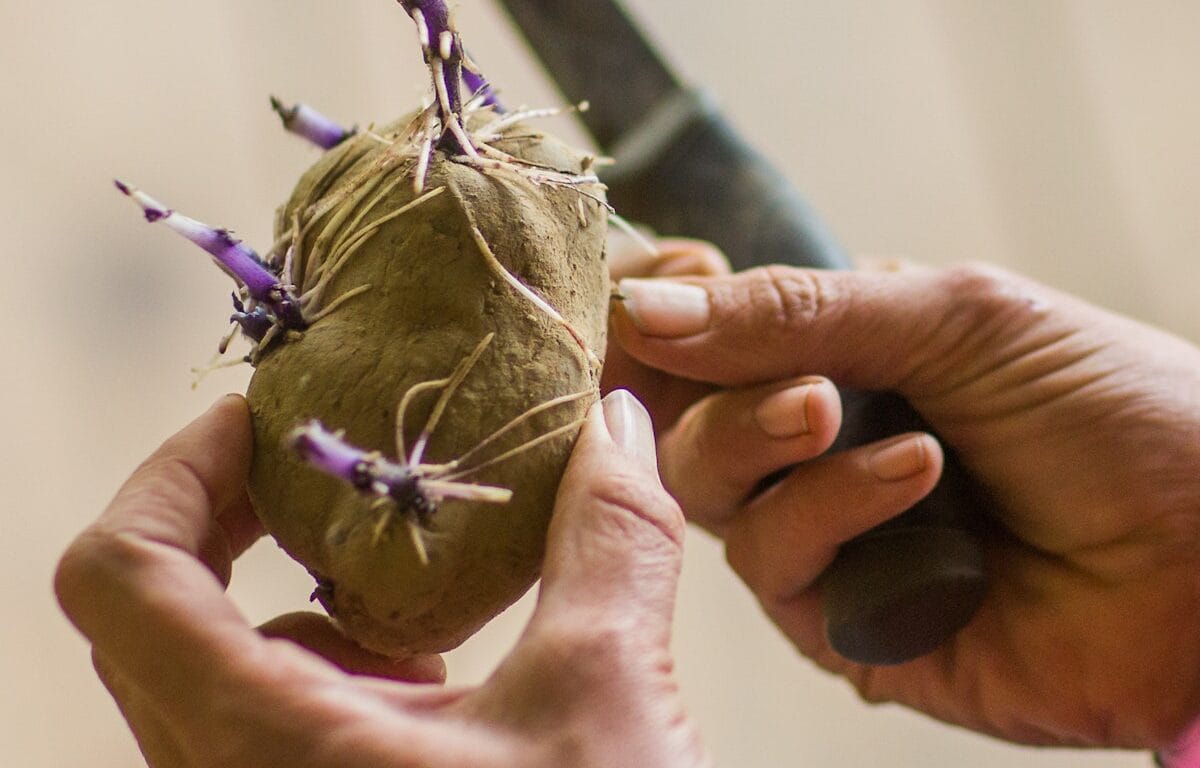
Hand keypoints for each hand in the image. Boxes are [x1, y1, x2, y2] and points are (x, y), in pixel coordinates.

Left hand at [56, 392, 708, 766]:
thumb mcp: (606, 696)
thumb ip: (609, 540)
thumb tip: (613, 423)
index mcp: (265, 751)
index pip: (124, 576)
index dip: (177, 471)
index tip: (265, 421)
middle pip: (153, 612)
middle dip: (240, 518)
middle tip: (327, 463)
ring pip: (208, 670)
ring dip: (292, 597)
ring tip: (395, 572)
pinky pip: (261, 719)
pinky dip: (324, 663)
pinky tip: (429, 673)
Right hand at [610, 258, 1199, 749]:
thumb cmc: (1108, 408)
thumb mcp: (953, 317)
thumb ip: (791, 311)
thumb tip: (639, 306)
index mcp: (838, 359)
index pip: (703, 340)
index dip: (667, 321)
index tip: (661, 294)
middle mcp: (817, 448)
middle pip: (687, 426)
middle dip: (729, 402)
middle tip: (813, 395)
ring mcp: (827, 538)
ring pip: (715, 498)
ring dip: (776, 454)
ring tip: (874, 432)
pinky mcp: (842, 625)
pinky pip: (777, 572)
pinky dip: (832, 517)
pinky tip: (919, 486)